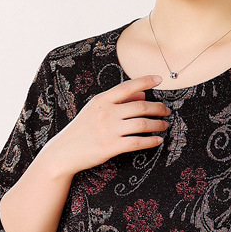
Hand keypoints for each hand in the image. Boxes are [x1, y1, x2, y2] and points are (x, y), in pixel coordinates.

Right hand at [45, 76, 170, 177]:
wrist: (64, 152)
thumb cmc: (81, 130)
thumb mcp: (95, 110)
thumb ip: (118, 101)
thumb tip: (142, 94)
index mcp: (102, 100)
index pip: (127, 86)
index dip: (145, 81)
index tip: (159, 79)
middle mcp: (106, 113)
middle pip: (140, 107)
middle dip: (158, 108)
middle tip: (166, 111)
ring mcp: (109, 130)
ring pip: (142, 124)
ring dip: (157, 124)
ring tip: (164, 125)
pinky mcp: (111, 147)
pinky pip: (138, 142)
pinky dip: (151, 141)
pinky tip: (157, 140)